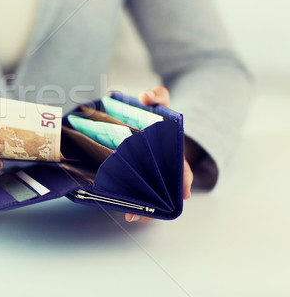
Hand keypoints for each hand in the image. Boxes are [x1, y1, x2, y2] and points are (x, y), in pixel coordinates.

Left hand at [125, 86, 193, 222]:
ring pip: (153, 197)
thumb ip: (157, 96)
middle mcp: (165, 167)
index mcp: (173, 151)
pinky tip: (127, 212)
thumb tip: (146, 97)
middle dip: (157, 203)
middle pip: (166, 190)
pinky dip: (135, 204)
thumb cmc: (156, 116)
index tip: (185, 192)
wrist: (150, 124)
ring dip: (144, 209)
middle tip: (142, 213)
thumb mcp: (160, 102)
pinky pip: (140, 194)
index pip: (182, 168)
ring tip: (131, 216)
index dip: (184, 179)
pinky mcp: (138, 179)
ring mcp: (152, 175)